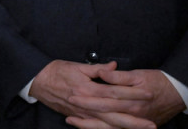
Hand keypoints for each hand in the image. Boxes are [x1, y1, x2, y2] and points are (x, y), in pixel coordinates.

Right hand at [31, 60, 154, 128]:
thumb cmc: (55, 71)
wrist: (36, 81)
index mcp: (87, 88)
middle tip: (151, 124)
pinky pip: (94, 127)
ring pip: (106, 123)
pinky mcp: (77, 117)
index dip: (132, 93)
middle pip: (114, 114)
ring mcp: (81, 112)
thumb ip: (97, 68)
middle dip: (134, 120)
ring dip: (124, 128)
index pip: (114, 92)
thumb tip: (114, 67)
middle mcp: (86, 103)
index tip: (147, 94)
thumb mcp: (76, 65)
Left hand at [65, 69, 185, 128]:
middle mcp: (130, 113)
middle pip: (103, 115)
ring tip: (71, 121)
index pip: (104, 99)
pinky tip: (87, 126)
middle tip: (67, 111)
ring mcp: (132, 120)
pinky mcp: (134, 125)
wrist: (177, 93)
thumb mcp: (138, 75)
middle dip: (84, 114)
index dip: (87, 98)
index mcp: (130, 100)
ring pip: (107, 127)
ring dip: (88, 125)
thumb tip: (103, 72)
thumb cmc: (157, 81)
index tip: (71, 94)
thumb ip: (118, 76)